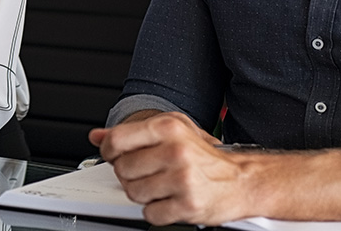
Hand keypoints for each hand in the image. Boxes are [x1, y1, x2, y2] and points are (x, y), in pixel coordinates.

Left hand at [88, 112, 260, 225]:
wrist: (243, 180)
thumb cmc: (205, 157)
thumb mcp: (171, 132)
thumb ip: (131, 133)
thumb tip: (97, 136)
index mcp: (169, 127)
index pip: (117, 140)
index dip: (109, 152)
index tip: (115, 156)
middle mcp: (176, 151)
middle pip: (123, 169)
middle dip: (130, 175)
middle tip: (148, 173)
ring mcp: (183, 179)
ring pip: (134, 192)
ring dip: (143, 194)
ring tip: (161, 186)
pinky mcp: (188, 205)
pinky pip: (151, 214)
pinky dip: (156, 211)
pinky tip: (170, 200)